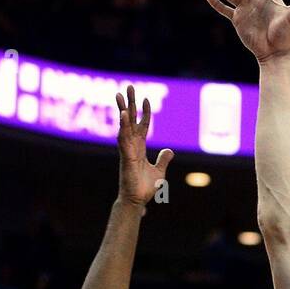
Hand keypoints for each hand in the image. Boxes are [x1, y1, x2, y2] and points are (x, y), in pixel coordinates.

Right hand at [116, 84, 173, 206]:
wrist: (137, 201)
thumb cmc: (145, 189)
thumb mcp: (160, 172)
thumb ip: (163, 160)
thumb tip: (169, 151)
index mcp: (139, 148)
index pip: (142, 126)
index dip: (144, 112)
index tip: (146, 99)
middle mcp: (131, 146)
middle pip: (130, 120)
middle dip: (129, 103)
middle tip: (128, 87)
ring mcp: (127, 150)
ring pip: (124, 126)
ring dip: (122, 109)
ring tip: (119, 94)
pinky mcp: (125, 156)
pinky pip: (123, 138)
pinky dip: (123, 126)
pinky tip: (123, 114)